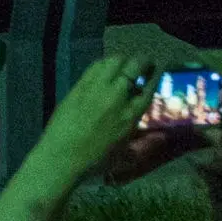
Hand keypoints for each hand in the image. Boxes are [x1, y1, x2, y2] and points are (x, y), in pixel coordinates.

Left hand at [20, 49, 162, 192]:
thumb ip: (141, 141)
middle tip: (143, 65)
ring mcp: (97, 88)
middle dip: (143, 62)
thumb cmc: (95, 160)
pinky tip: (105, 68)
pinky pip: (95, 66)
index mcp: (131, 115)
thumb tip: (159, 135)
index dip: (154, 77)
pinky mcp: (79, 85)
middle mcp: (117, 97)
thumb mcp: (124, 153)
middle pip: (135, 66)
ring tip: (125, 65)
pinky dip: (104, 63)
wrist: (62, 157)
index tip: (155, 73)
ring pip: (115, 60)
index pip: (149, 88)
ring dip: (123, 60)